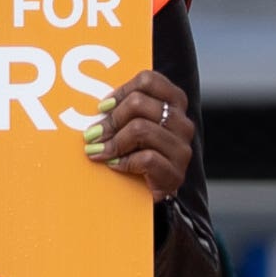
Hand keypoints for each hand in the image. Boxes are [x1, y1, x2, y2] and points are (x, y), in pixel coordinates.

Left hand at [83, 68, 195, 201]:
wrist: (149, 195)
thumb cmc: (138, 155)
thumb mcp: (133, 126)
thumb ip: (124, 111)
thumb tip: (98, 109)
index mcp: (175, 104)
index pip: (149, 80)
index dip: (121, 90)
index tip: (103, 107)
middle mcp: (182, 123)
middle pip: (138, 103)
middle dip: (110, 119)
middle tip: (93, 134)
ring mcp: (181, 149)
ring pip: (140, 129)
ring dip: (113, 142)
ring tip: (99, 151)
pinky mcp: (176, 173)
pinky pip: (146, 158)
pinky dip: (124, 162)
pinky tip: (115, 165)